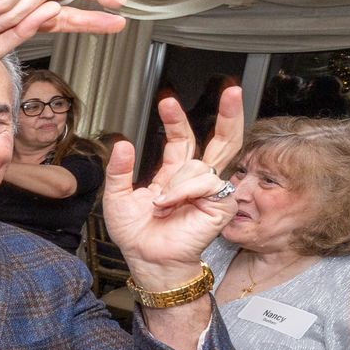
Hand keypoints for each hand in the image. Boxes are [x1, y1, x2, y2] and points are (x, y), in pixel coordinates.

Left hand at [102, 84, 243, 284]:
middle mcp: (195, 180)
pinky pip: (206, 182)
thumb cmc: (136, 234)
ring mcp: (211, 191)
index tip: (167, 101)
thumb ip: (119, 170)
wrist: (146, 258)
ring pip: (200, 165)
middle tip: (232, 90)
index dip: (176, 120)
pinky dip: (183, 191)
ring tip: (159, 203)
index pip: (182, 140)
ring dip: (174, 182)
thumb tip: (123, 144)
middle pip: (222, 141)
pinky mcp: (222, 204)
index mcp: (174, 175)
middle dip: (230, 114)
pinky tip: (170, 204)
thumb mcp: (117, 197)